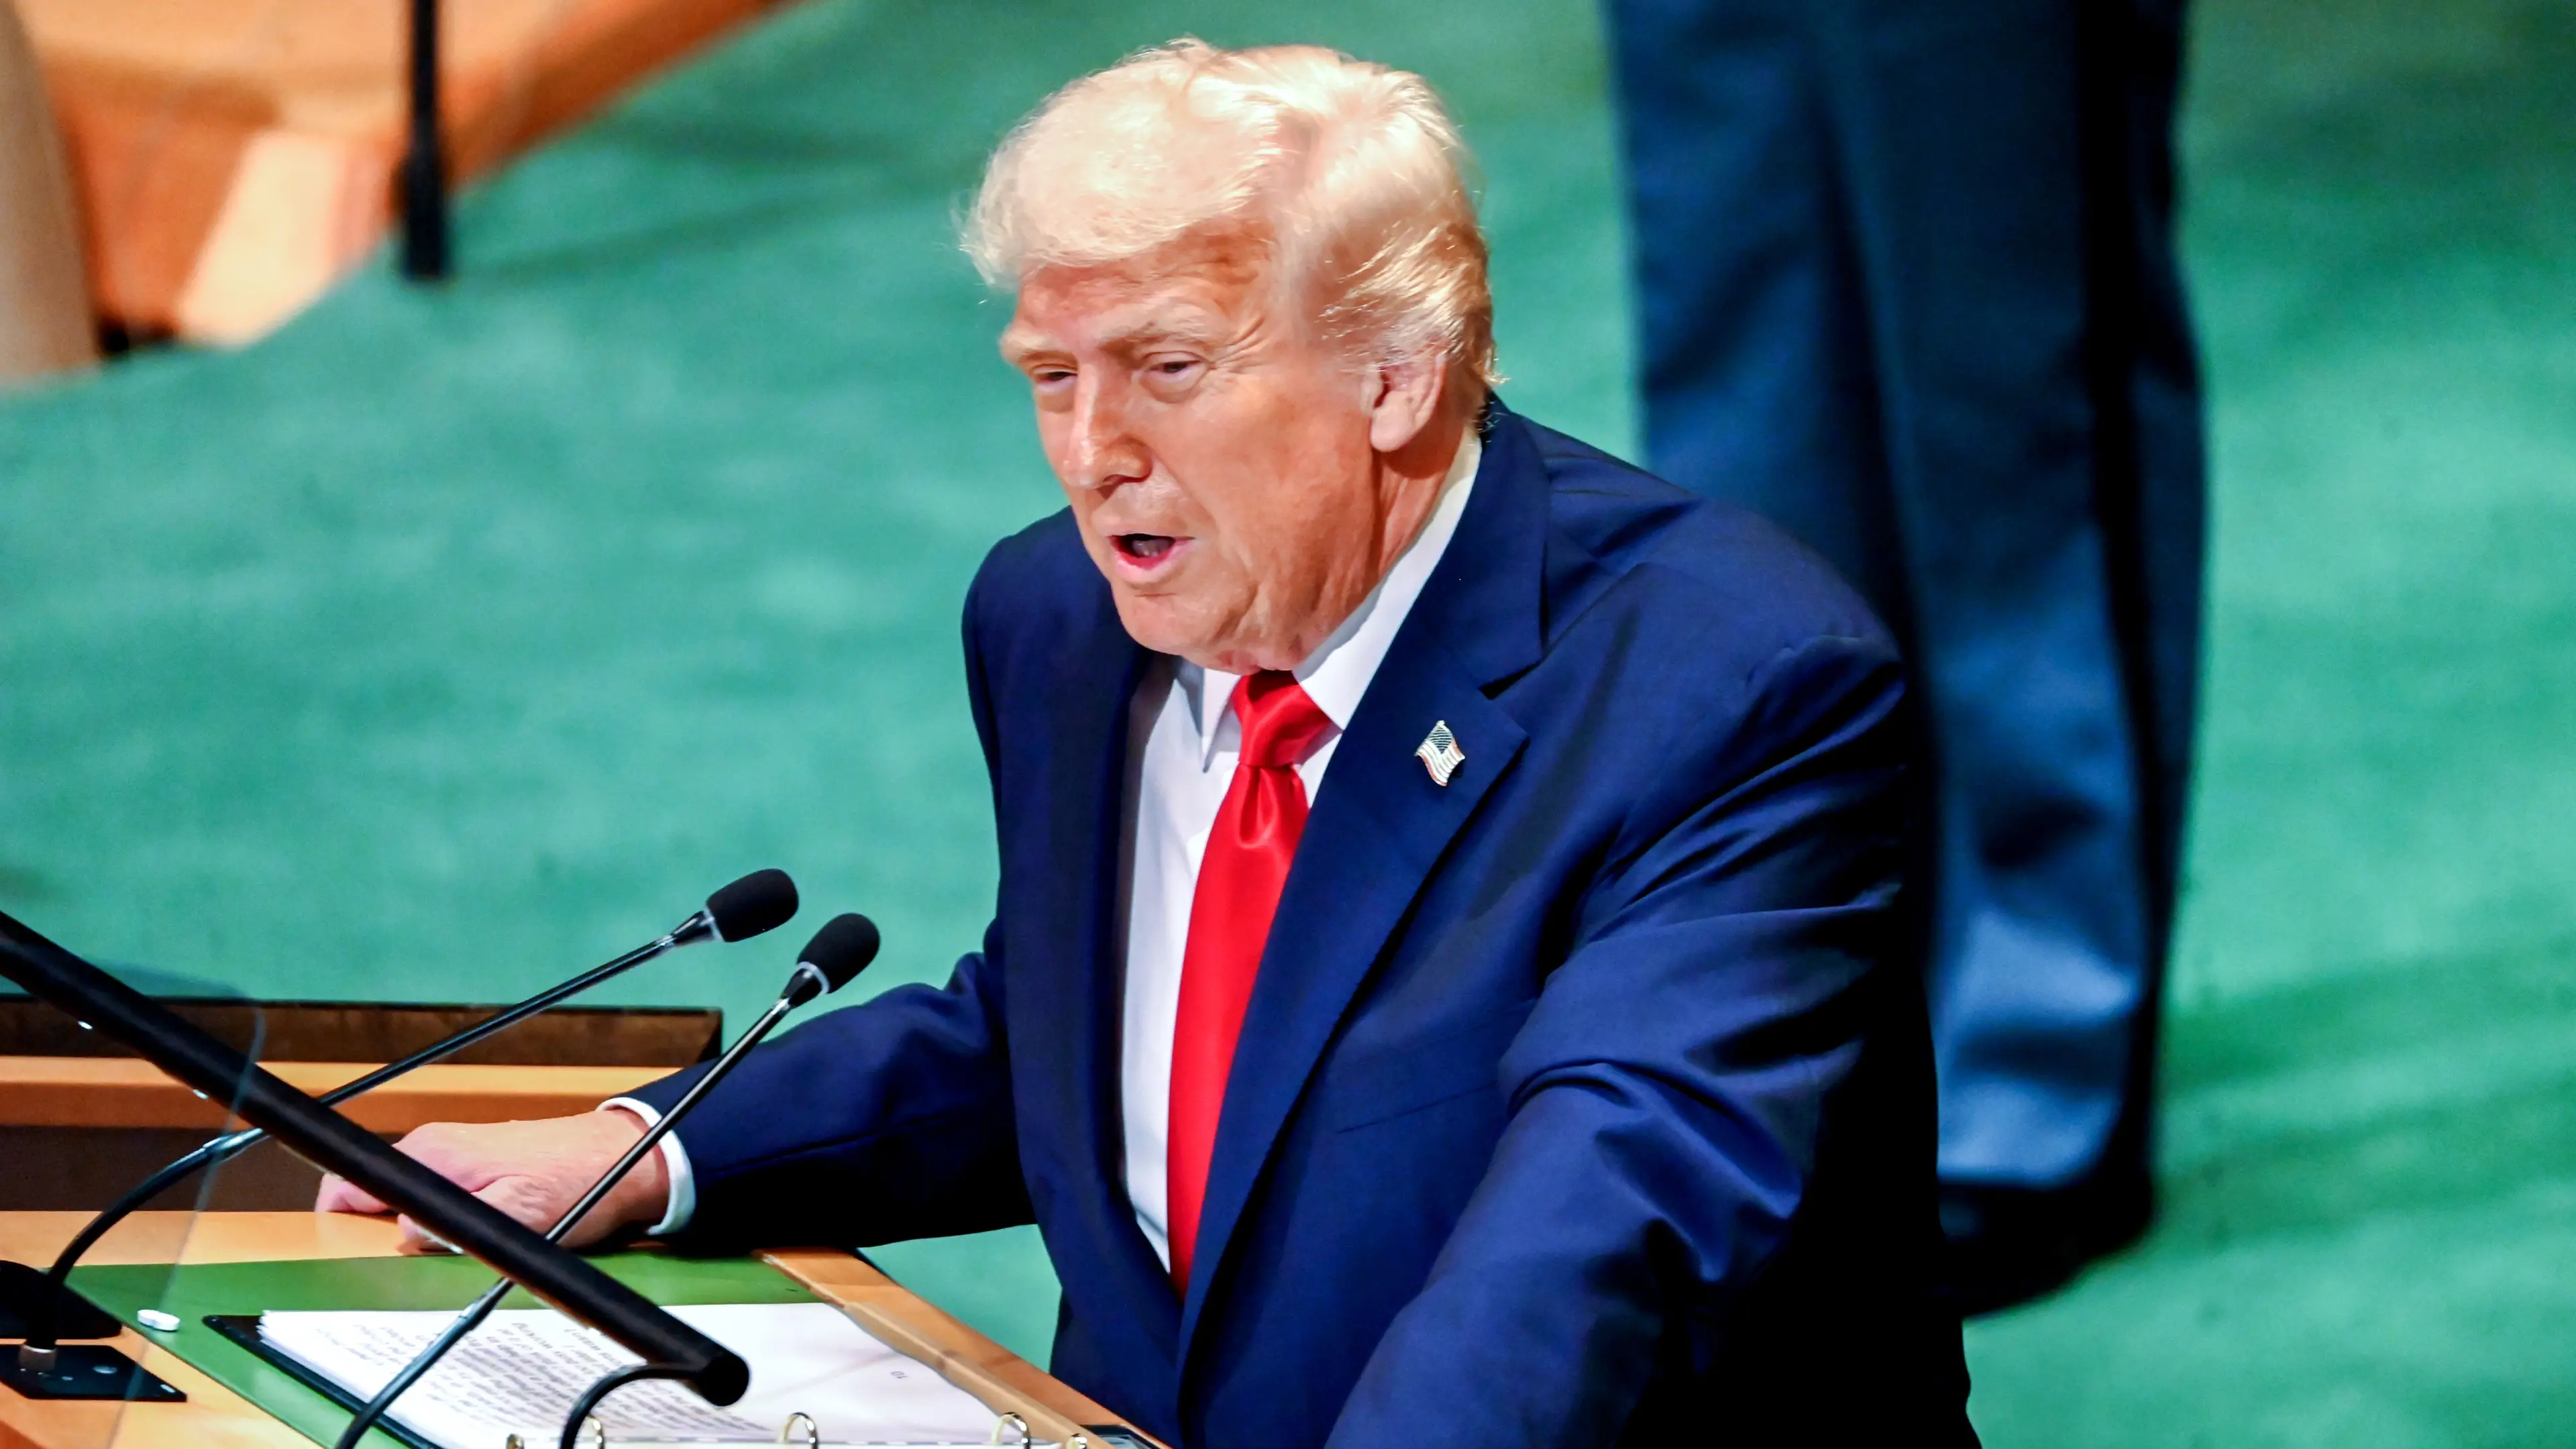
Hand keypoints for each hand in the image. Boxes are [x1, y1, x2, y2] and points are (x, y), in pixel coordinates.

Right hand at [313, 1110, 669, 1252]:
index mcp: (433, 1154)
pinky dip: (441, 1221)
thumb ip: (454, 1227)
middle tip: (404, 1262)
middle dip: (379, 1233)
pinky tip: (467, 1240)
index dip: (335, 1221)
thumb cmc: (574, 1184)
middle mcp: (437, 1148)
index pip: (350, 1181)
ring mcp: (456, 1155)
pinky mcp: (477, 1166)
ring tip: (442, 1255)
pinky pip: (437, 1197)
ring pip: (407, 1200)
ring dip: (414, 1230)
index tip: (340, 1251)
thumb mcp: (514, 1216)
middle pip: (376, 1195)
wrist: (621, 1161)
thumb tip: (408, 1236)